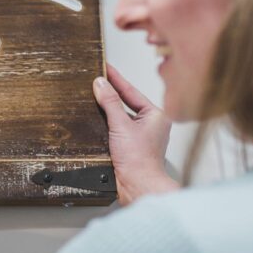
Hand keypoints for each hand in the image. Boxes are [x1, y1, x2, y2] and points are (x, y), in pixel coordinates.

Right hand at [93, 65, 178, 205]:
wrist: (139, 185)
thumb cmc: (139, 160)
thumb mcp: (121, 125)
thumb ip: (110, 103)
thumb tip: (101, 84)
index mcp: (156, 115)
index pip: (131, 91)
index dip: (116, 78)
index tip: (105, 67)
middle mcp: (151, 124)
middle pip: (127, 102)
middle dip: (112, 90)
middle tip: (97, 76)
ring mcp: (142, 136)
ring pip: (122, 115)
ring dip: (108, 106)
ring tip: (95, 93)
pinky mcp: (131, 146)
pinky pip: (118, 127)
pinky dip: (107, 121)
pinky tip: (97, 117)